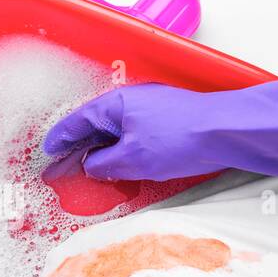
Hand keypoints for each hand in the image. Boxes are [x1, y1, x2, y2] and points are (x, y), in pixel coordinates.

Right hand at [43, 78, 277, 182]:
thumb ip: (104, 163)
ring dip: (102, 152)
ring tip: (92, 175)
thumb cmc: (181, 139)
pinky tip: (125, 169)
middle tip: (64, 170)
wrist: (231, 132)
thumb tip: (89, 166)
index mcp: (115, 103)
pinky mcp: (171, 121)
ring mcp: (153, 109)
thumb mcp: (132, 158)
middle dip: (78, 148)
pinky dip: (123, 152)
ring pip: (116, 133)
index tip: (46, 157)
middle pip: (95, 126)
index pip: (75, 122)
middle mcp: (132, 101)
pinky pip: (135, 137)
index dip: (58, 143)